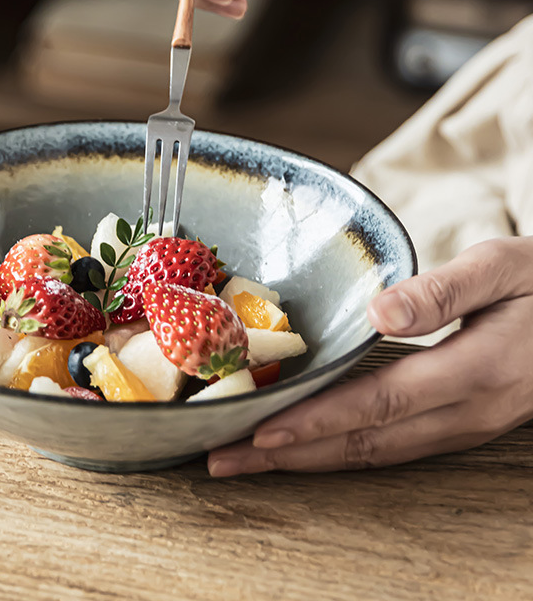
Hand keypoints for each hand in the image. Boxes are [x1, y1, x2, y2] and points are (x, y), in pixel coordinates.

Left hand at [208, 236, 532, 475]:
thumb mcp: (505, 268)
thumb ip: (444, 291)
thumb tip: (382, 312)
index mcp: (474, 372)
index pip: (378, 405)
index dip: (316, 422)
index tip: (261, 434)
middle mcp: (465, 412)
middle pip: (364, 444)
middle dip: (290, 457)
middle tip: (225, 460)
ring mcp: (463, 425)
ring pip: (374, 454)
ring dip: (308, 460)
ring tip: (251, 460)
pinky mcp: (457, 423)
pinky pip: (389, 445)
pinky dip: (339, 449)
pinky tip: (307, 445)